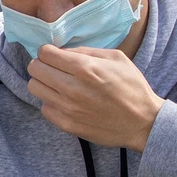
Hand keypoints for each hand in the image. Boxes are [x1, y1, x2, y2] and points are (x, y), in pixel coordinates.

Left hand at [26, 44, 163, 151]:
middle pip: (34, 69)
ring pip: (34, 88)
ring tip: (60, 84)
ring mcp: (67, 108)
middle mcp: (71, 88)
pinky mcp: (66, 125)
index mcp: (85, 68)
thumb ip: (86, 51)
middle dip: (42, 65)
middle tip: (54, 68)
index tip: (55, 55)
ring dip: (44, 83)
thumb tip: (62, 51)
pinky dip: (51, 102)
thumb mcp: (116, 58)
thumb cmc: (132, 87)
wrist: (142, 123)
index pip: (44, 53)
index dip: (48, 51)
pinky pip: (44, 108)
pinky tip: (66, 101)